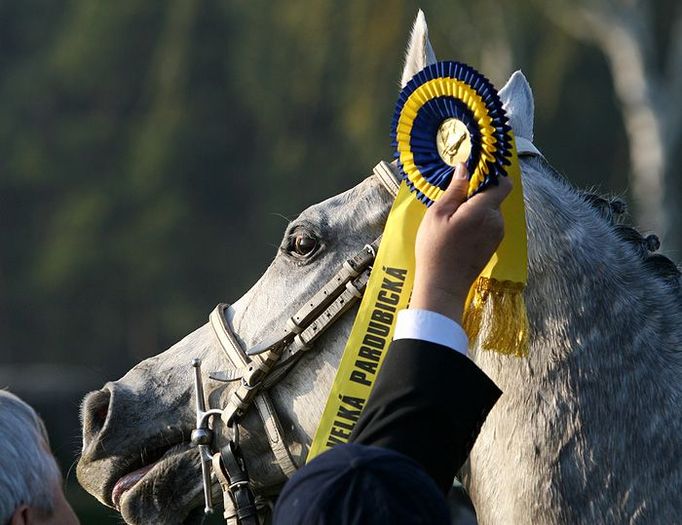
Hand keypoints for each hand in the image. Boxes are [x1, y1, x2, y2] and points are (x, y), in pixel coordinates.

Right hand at [410, 163, 511, 321]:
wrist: (443, 285)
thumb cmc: (435, 248)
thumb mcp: (438, 214)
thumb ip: (455, 189)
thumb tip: (464, 167)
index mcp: (483, 210)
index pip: (503, 183)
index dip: (491, 175)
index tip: (472, 175)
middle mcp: (497, 221)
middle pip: (494, 197)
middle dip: (477, 194)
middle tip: (454, 201)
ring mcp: (497, 235)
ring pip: (491, 211)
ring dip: (476, 209)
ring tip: (453, 220)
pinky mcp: (494, 245)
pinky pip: (489, 225)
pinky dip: (477, 223)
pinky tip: (459, 233)